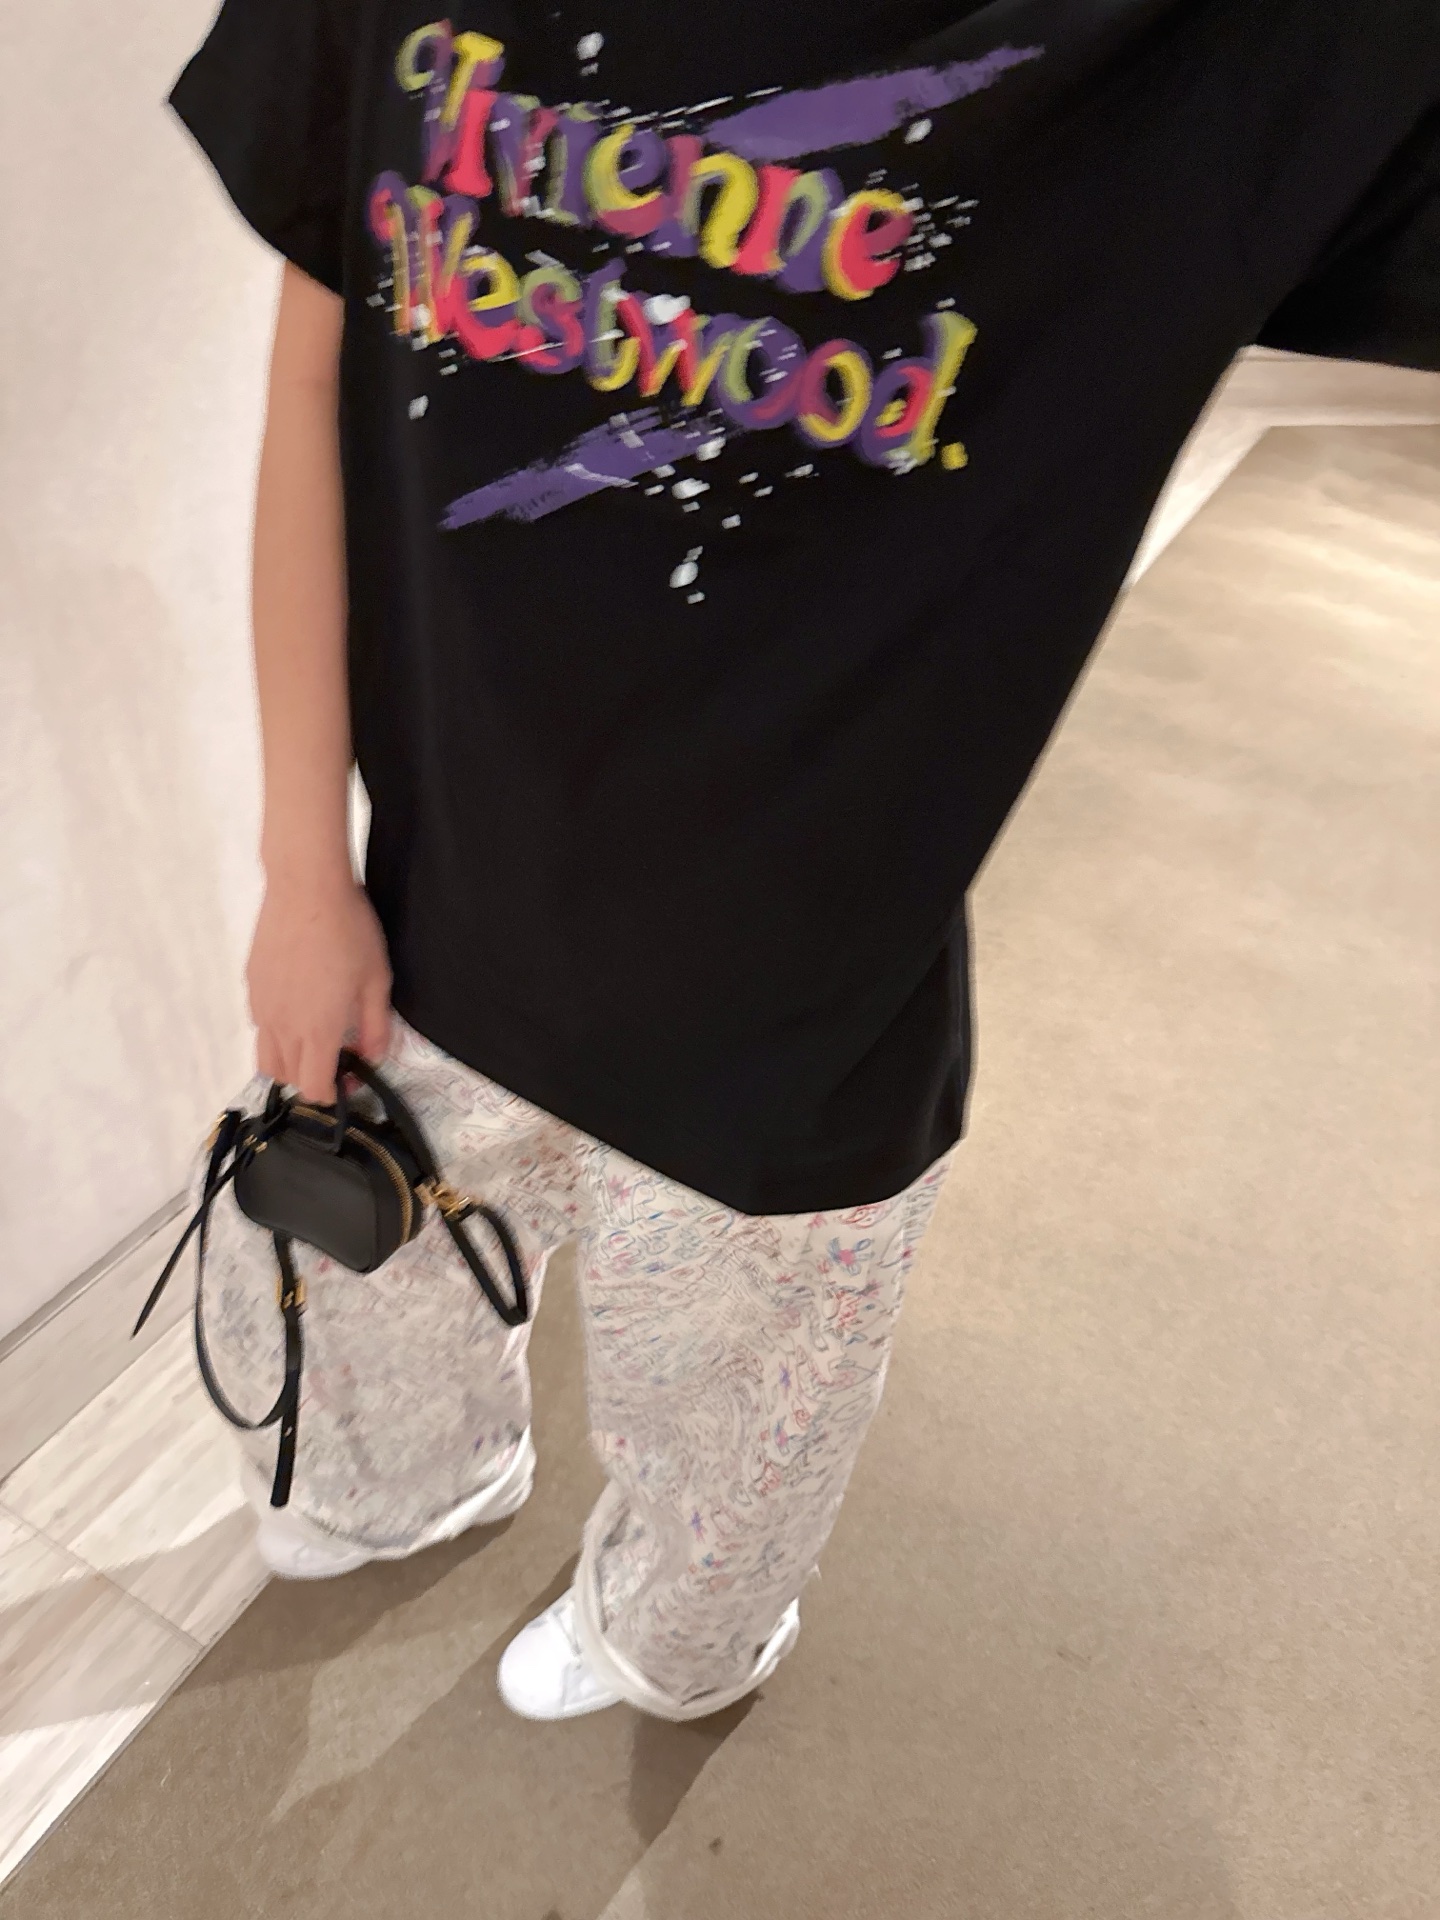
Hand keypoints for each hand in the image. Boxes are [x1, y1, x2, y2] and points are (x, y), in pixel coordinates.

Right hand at [247, 872, 392, 1101]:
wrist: (305, 888)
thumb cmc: (349, 931)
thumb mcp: (378, 980)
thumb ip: (377, 1027)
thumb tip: (373, 1057)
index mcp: (317, 1030)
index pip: (314, 1089)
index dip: (333, 1094)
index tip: (352, 1078)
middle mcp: (283, 1026)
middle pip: (287, 1078)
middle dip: (312, 1080)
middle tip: (338, 1059)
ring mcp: (261, 1007)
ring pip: (266, 1057)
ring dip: (290, 1061)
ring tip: (316, 1038)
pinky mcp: (251, 986)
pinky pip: (260, 1026)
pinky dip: (276, 1032)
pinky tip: (299, 1006)